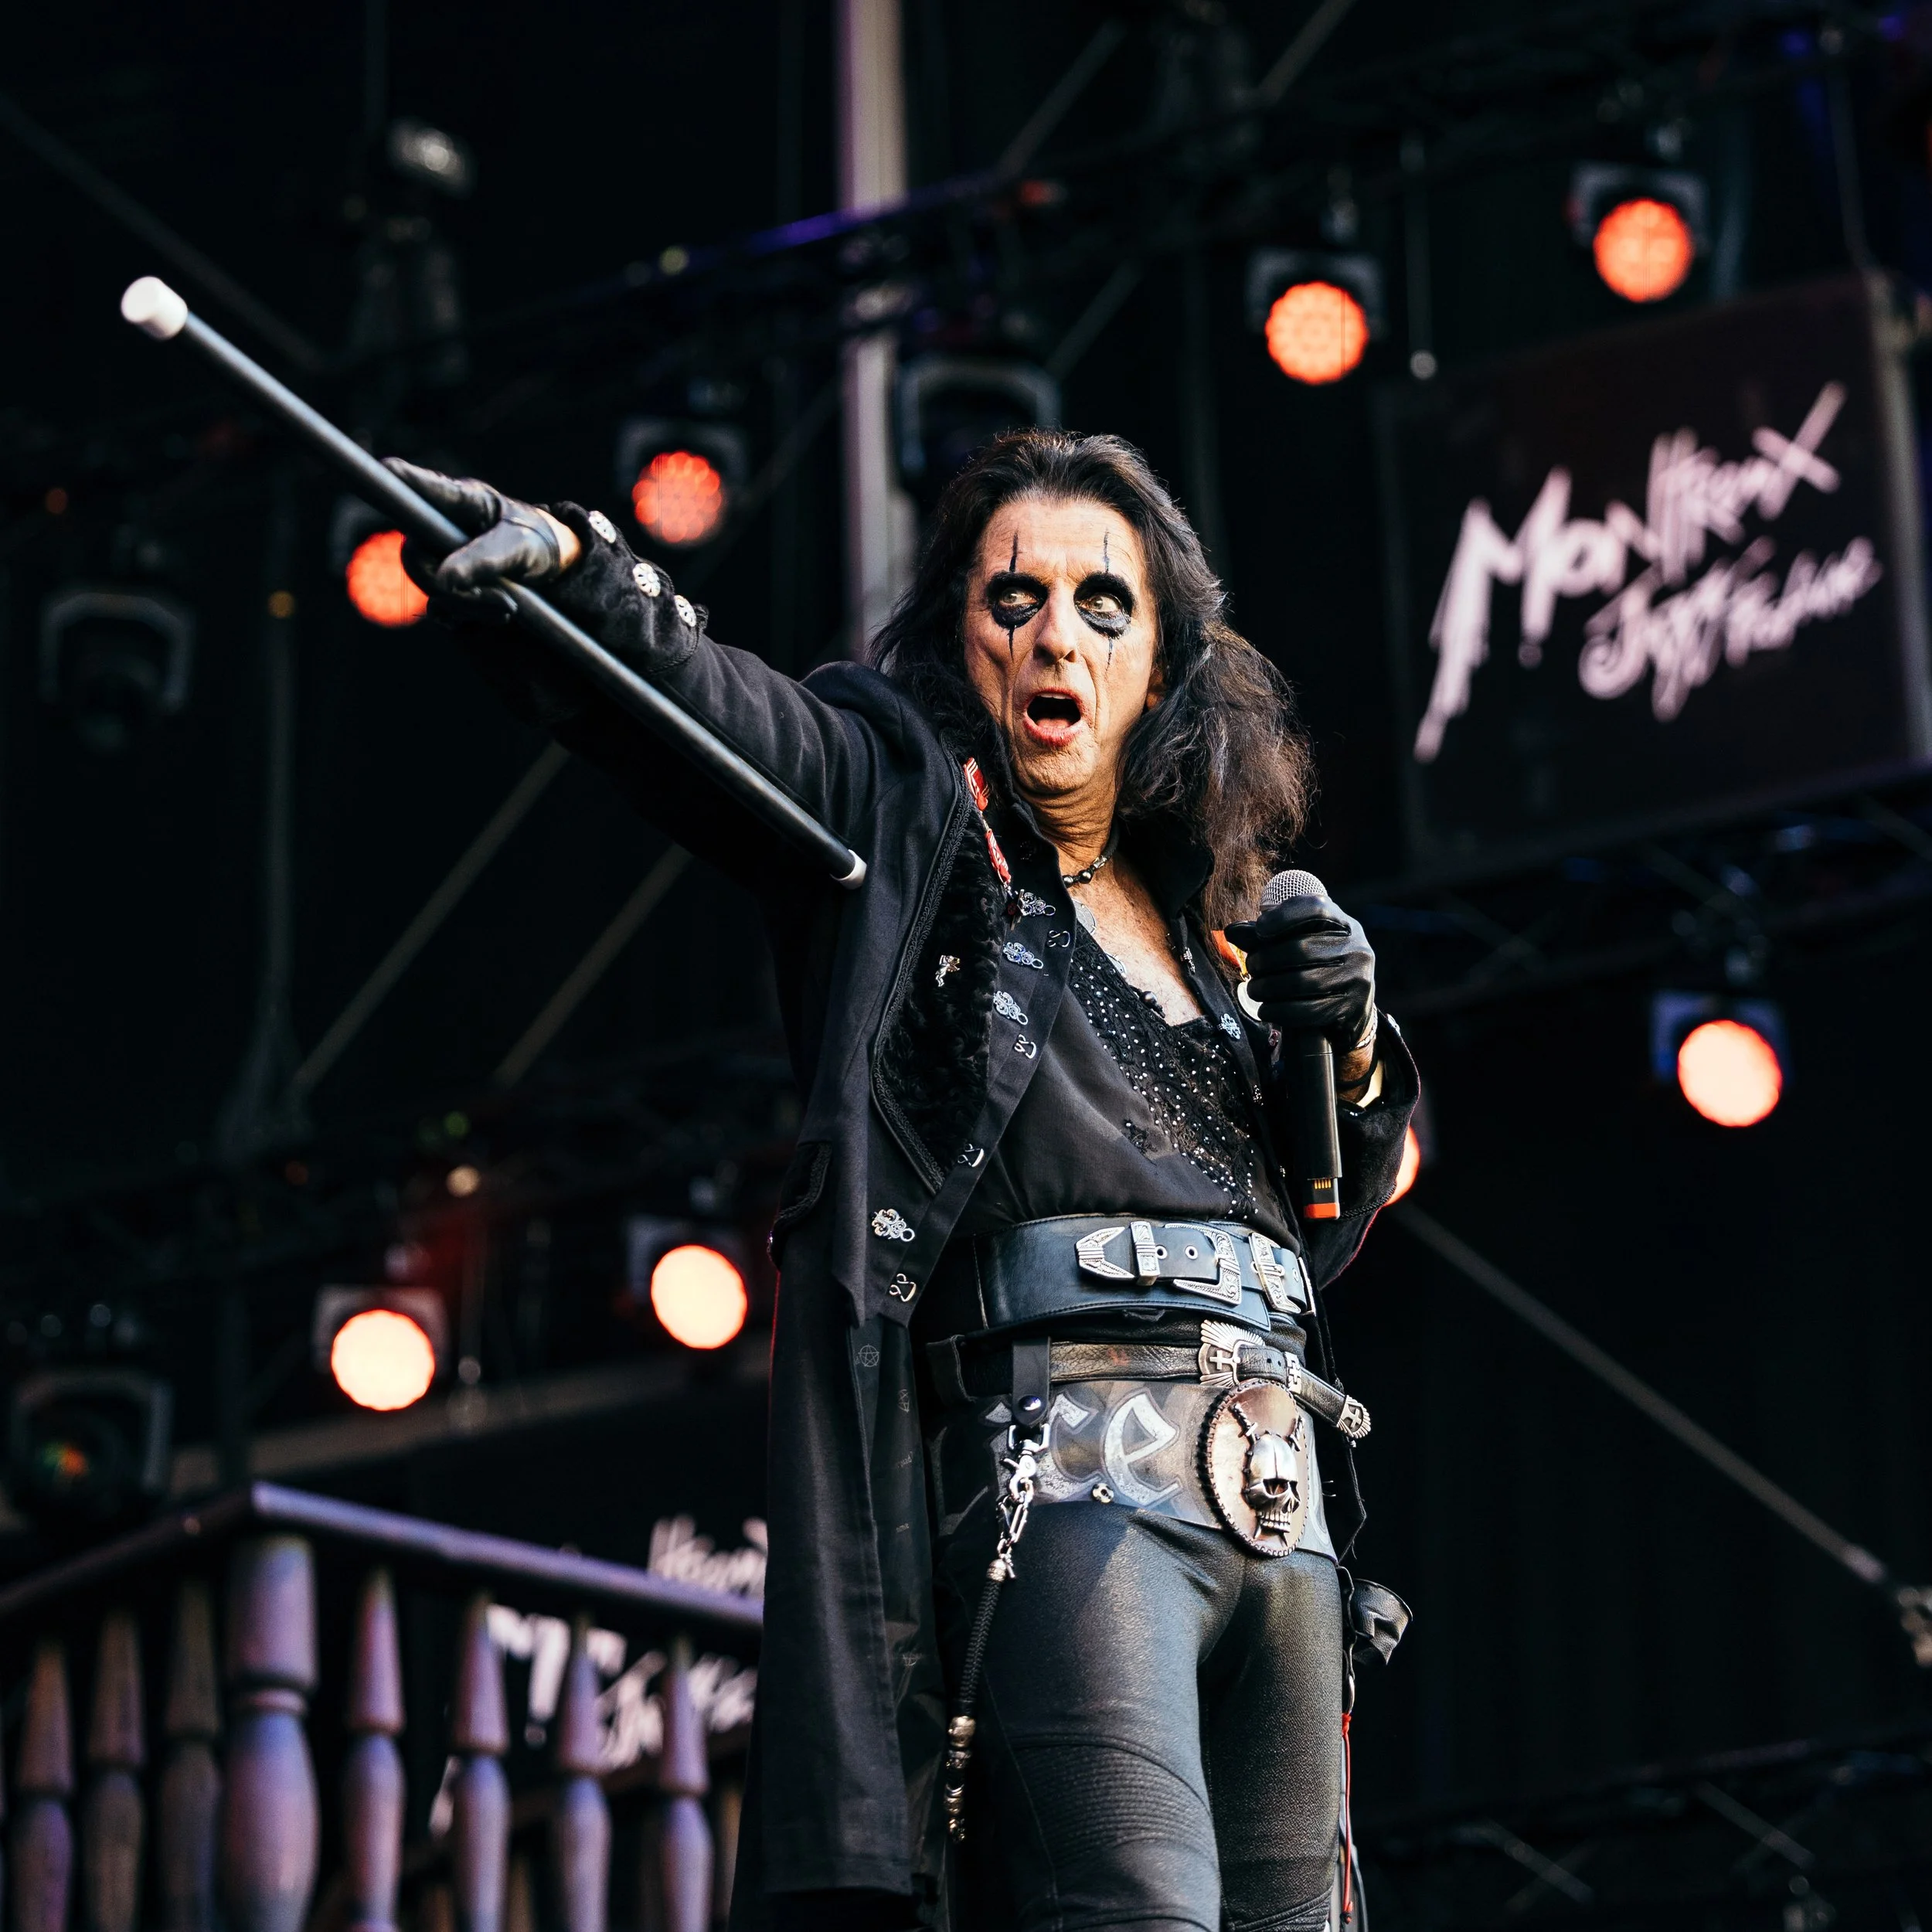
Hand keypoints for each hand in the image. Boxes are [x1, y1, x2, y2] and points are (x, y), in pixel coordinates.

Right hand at [383, 458, 580, 613]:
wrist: (550, 569)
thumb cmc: (535, 542)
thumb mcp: (520, 548)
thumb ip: (483, 560)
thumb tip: (443, 582)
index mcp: (462, 500)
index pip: (424, 487)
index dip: (401, 480)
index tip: (385, 467)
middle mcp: (439, 523)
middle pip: (415, 557)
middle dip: (453, 588)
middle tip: (504, 603)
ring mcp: (438, 553)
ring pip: (430, 587)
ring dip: (469, 607)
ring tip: (508, 606)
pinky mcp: (443, 582)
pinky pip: (438, 607)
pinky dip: (464, 617)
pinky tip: (494, 613)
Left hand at [1224, 894, 1376, 1063]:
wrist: (1352, 1010)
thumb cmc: (1316, 968)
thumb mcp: (1298, 944)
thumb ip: (1266, 936)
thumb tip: (1231, 931)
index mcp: (1343, 924)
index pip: (1316, 908)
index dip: (1283, 916)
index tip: (1259, 928)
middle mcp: (1356, 947)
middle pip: (1302, 948)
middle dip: (1267, 960)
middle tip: (1250, 967)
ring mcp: (1357, 978)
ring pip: (1303, 981)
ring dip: (1268, 987)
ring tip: (1254, 989)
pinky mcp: (1351, 1007)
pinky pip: (1308, 1010)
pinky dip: (1280, 1010)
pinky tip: (1265, 1009)